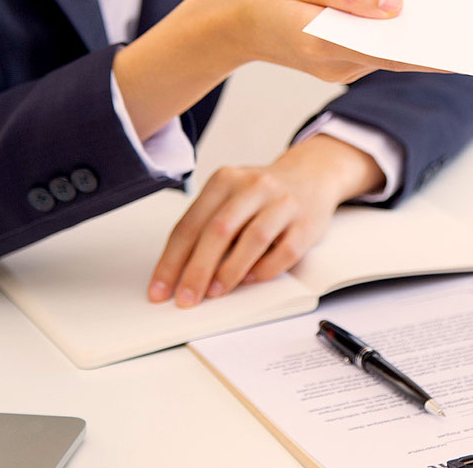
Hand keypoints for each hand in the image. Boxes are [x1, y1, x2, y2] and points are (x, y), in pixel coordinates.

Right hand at [115, 0, 431, 140]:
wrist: (222, 23)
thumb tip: (395, 5)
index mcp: (324, 44)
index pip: (389, 54)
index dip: (429, 53)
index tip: (462, 49)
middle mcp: (335, 64)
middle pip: (396, 57)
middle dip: (435, 46)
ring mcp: (337, 67)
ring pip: (389, 54)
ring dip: (420, 40)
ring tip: (459, 19)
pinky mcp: (339, 60)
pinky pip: (377, 49)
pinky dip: (399, 36)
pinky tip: (423, 18)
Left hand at [147, 135, 383, 306]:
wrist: (311, 175)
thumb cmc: (262, 194)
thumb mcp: (230, 196)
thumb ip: (209, 226)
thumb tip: (182, 272)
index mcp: (225, 179)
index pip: (190, 224)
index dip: (171, 261)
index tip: (161, 289)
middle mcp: (254, 186)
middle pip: (219, 231)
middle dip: (197, 270)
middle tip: (186, 298)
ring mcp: (283, 203)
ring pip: (252, 240)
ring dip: (229, 272)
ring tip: (214, 293)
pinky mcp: (307, 222)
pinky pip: (284, 252)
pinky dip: (264, 270)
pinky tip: (250, 280)